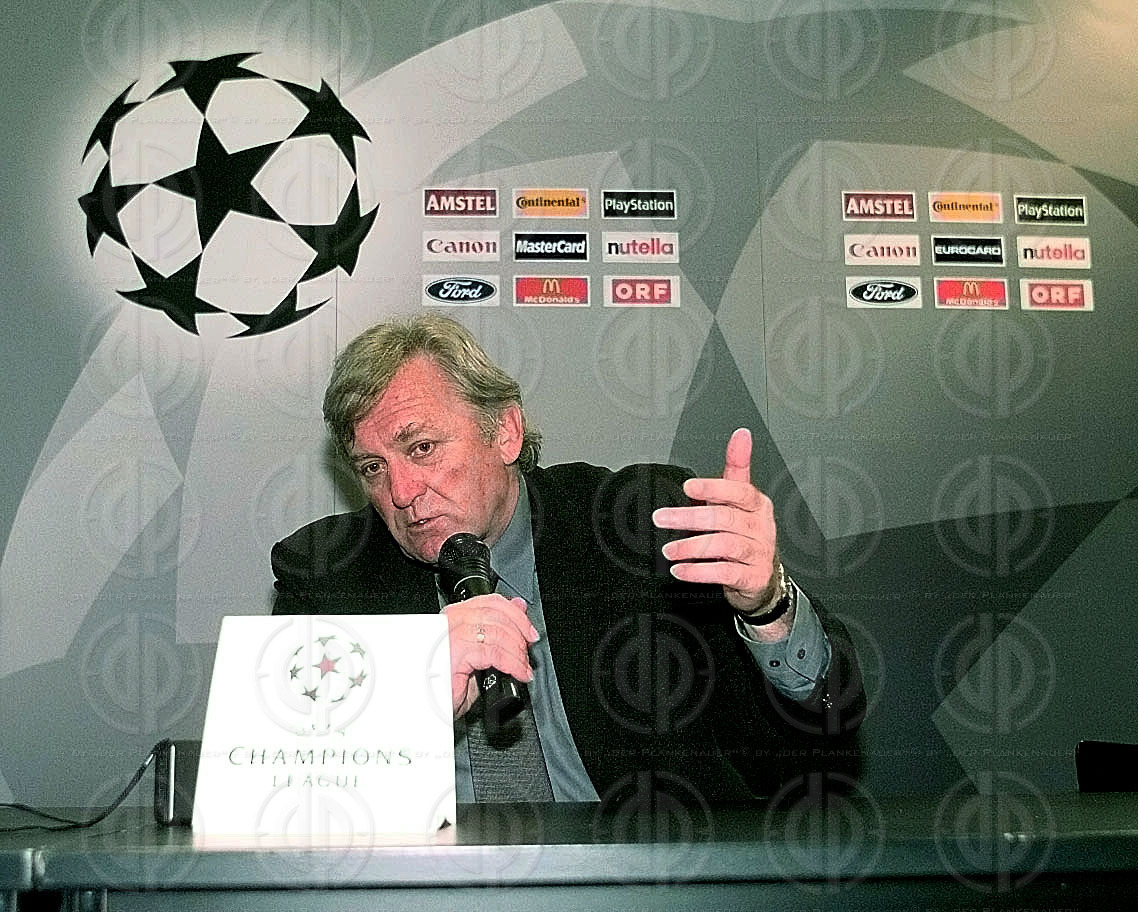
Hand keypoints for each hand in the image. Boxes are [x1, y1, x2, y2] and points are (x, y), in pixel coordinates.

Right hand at [442, 594, 537, 717]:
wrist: (426, 708)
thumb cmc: (445, 685)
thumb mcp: (477, 654)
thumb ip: (497, 629)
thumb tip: (518, 608)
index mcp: (454, 616)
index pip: (490, 602)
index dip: (516, 615)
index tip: (529, 631)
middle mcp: (450, 621)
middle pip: (496, 613)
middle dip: (520, 633)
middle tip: (527, 653)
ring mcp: (451, 635)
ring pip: (498, 632)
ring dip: (517, 651)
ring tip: (523, 667)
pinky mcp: (455, 652)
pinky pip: (495, 653)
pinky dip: (513, 663)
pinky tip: (519, 673)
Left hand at [651, 428, 778, 615]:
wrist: (762, 576)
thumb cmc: (747, 533)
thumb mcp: (742, 499)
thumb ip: (737, 466)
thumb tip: (741, 435)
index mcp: (757, 504)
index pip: (738, 491)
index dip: (713, 488)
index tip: (688, 486)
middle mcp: (760, 527)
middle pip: (724, 518)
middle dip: (689, 518)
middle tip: (662, 518)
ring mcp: (759, 553)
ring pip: (725, 546)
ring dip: (692, 548)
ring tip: (669, 550)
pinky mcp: (754, 577)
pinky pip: (726, 573)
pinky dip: (701, 572)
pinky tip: (682, 570)